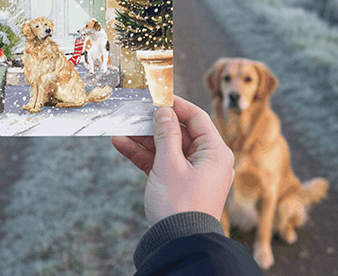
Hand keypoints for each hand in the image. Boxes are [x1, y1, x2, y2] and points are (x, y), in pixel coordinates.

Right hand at [112, 96, 233, 225]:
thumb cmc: (179, 204)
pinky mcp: (179, 184)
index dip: (176, 104)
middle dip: (154, 123)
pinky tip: (122, 144)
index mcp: (216, 152)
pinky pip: (162, 163)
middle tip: (135, 111)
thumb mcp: (169, 164)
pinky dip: (144, 155)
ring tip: (122, 128)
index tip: (157, 94)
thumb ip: (165, 134)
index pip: (197, 118)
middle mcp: (208, 161)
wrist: (178, 243)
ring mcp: (194, 173)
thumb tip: (163, 111)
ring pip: (168, 147)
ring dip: (144, 138)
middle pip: (180, 132)